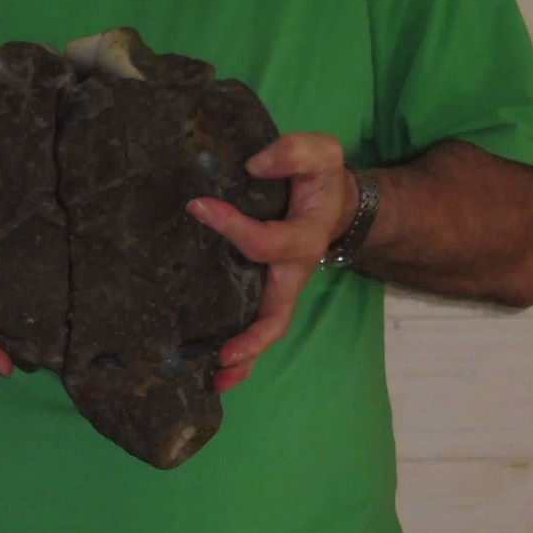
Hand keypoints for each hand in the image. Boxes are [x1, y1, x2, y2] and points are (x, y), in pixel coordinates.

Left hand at [188, 133, 362, 391]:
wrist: (334, 200)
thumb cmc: (321, 178)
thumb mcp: (320, 152)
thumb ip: (292, 153)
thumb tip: (254, 166)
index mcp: (304, 237)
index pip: (266, 242)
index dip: (233, 227)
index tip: (198, 205)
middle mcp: (295, 271)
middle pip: (278, 315)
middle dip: (253, 338)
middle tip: (224, 356)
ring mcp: (282, 287)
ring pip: (268, 330)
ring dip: (245, 359)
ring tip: (214, 380)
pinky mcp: (268, 292)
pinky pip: (258, 326)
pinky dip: (243, 355)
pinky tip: (215, 374)